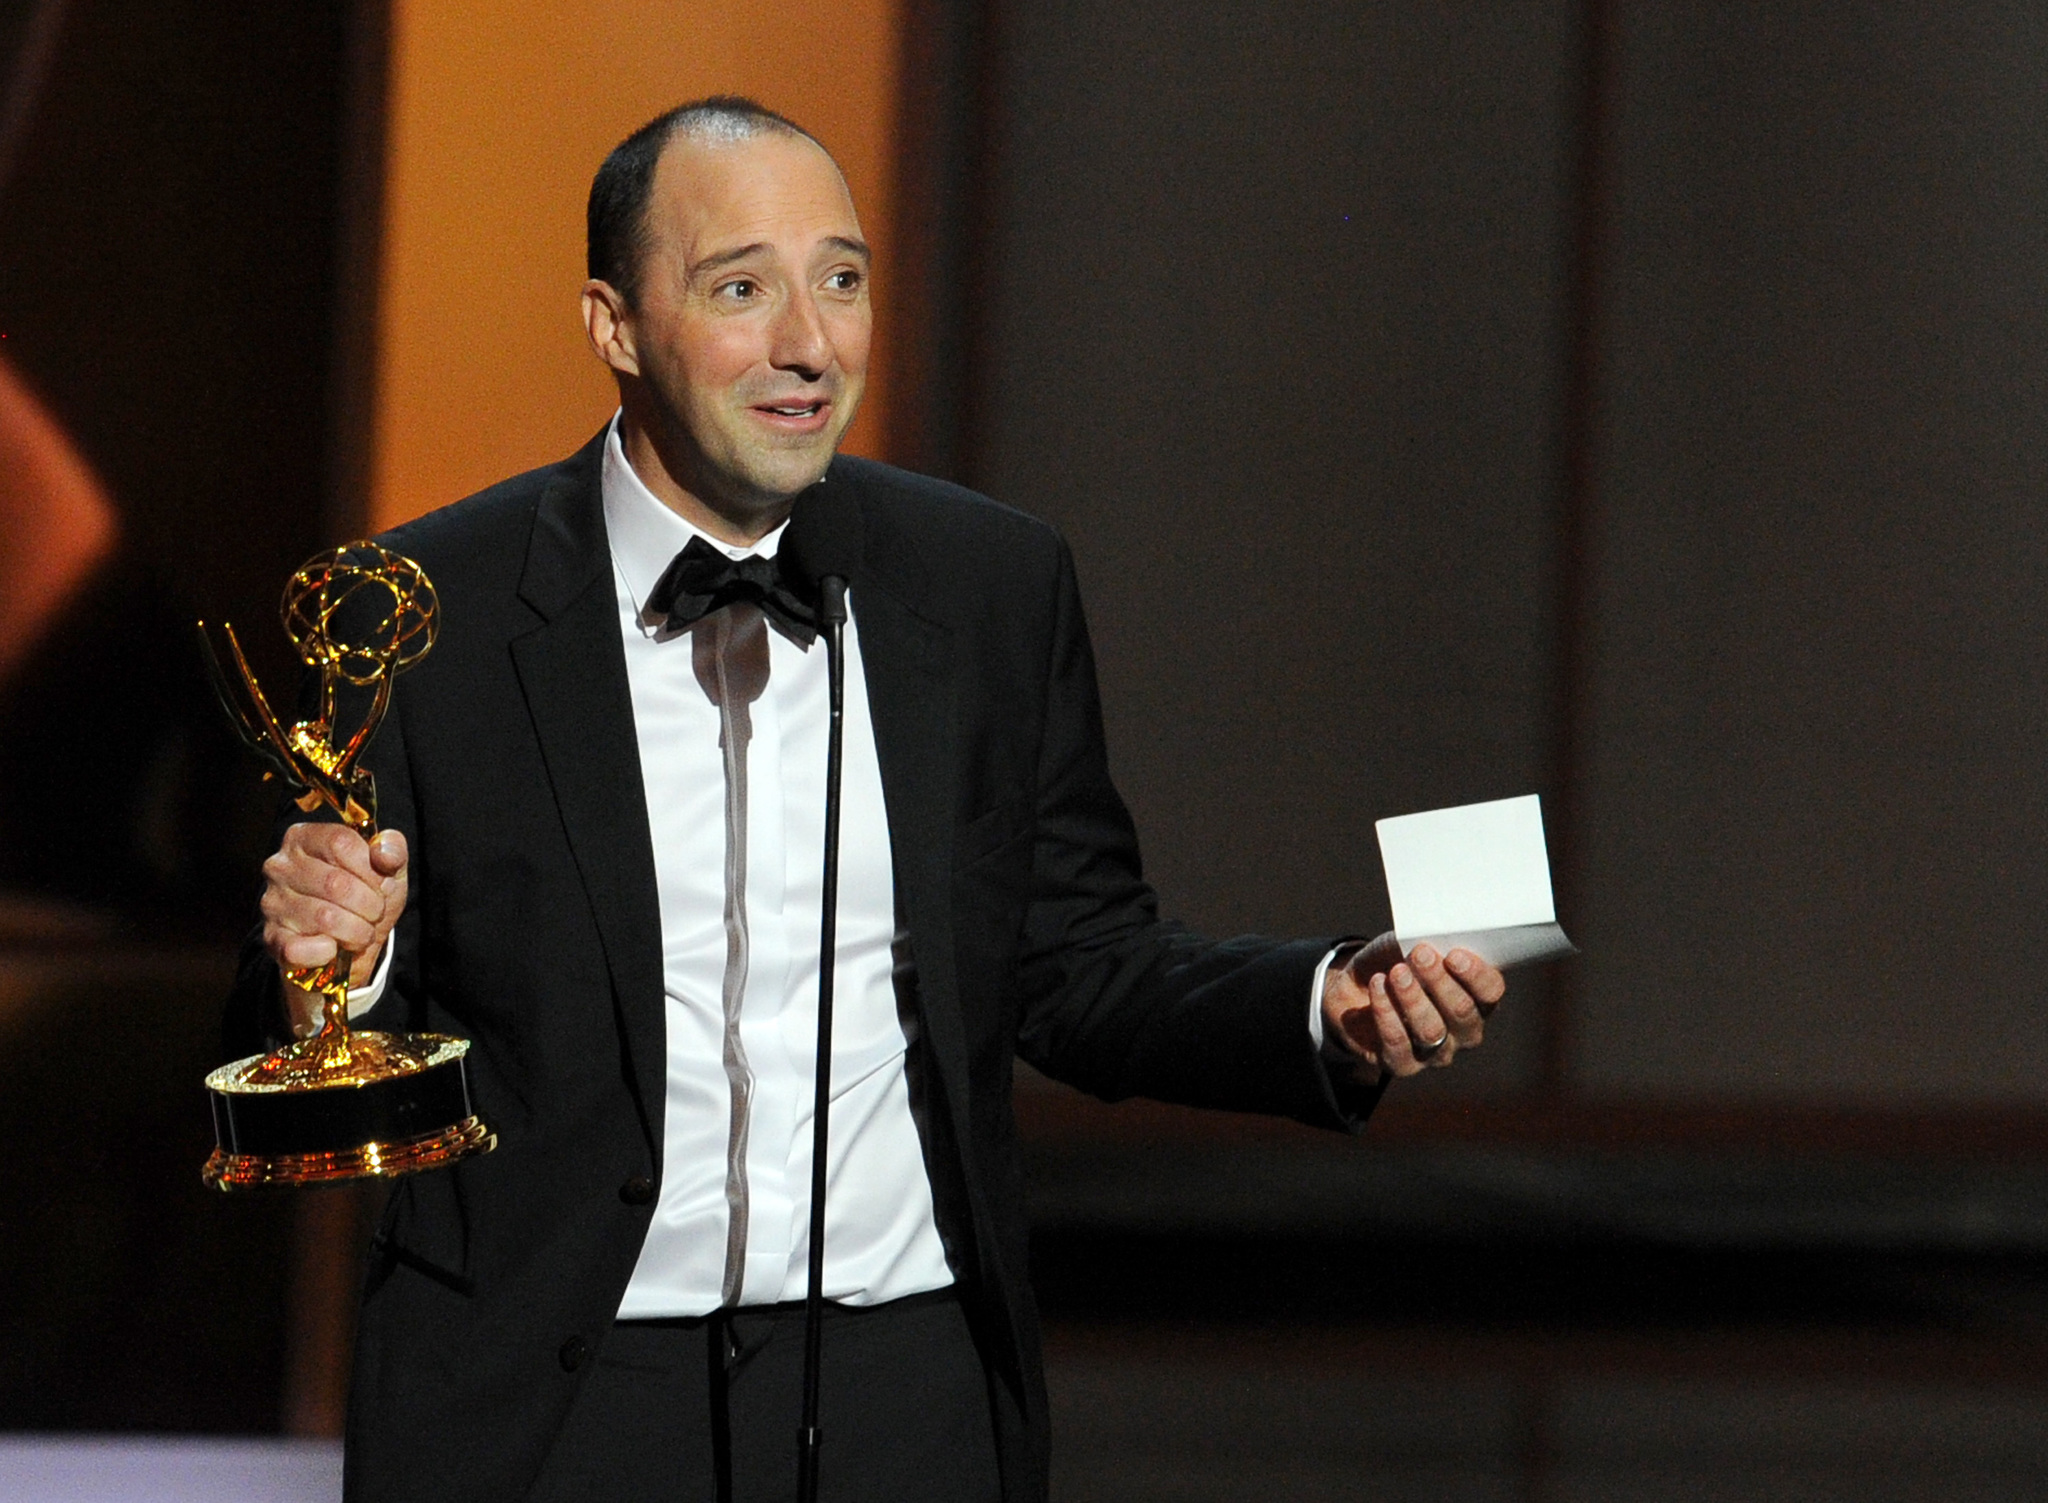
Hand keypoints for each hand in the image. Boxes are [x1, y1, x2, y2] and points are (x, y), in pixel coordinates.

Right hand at [261, 823, 408, 1024]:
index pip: (340, 843)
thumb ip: (392, 849)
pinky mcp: (272, 939)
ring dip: (357, 931)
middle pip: (335, 883)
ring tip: (361, 931)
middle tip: (375, 913)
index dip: (371, 868)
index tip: (382, 884)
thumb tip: (383, 853)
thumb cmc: (366, 896)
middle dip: (369, 904)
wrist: (353, 945)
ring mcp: (272, 903)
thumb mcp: (388, 868)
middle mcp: (280, 867)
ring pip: (325, 917)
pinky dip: (326, 953)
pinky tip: (334, 948)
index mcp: (303, 838)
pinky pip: (300, 949)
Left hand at [1321, 931, 1504, 1079]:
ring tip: (1396, 973)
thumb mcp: (1410, 944)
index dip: (1476, 975)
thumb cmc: (1394, 962)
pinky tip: (1378, 987)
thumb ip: (1426, 942)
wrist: (1356, 991)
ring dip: (1413, 998)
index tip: (1454, 955)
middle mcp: (1464, 1031)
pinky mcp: (1403, 1064)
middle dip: (1441, 982)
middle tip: (1421, 956)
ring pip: (1432, 1030)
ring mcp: (1436, 1052)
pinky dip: (1386, 1012)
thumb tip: (1431, 939)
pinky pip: (1398, 1043)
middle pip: (1463, 1012)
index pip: (1491, 991)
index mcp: (1477, 998)